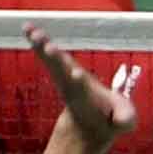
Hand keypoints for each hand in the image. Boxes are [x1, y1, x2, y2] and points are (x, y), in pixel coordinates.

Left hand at [23, 27, 138, 152]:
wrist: (85, 127)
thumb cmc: (109, 119)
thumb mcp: (123, 123)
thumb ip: (124, 120)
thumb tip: (122, 120)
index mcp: (87, 97)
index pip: (83, 90)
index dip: (80, 82)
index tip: (76, 74)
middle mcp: (71, 86)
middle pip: (62, 72)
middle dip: (57, 60)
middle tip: (49, 48)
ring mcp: (62, 77)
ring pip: (51, 60)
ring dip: (42, 46)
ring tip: (34, 33)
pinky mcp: (57, 68)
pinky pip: (44, 52)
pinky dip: (36, 41)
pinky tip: (27, 26)